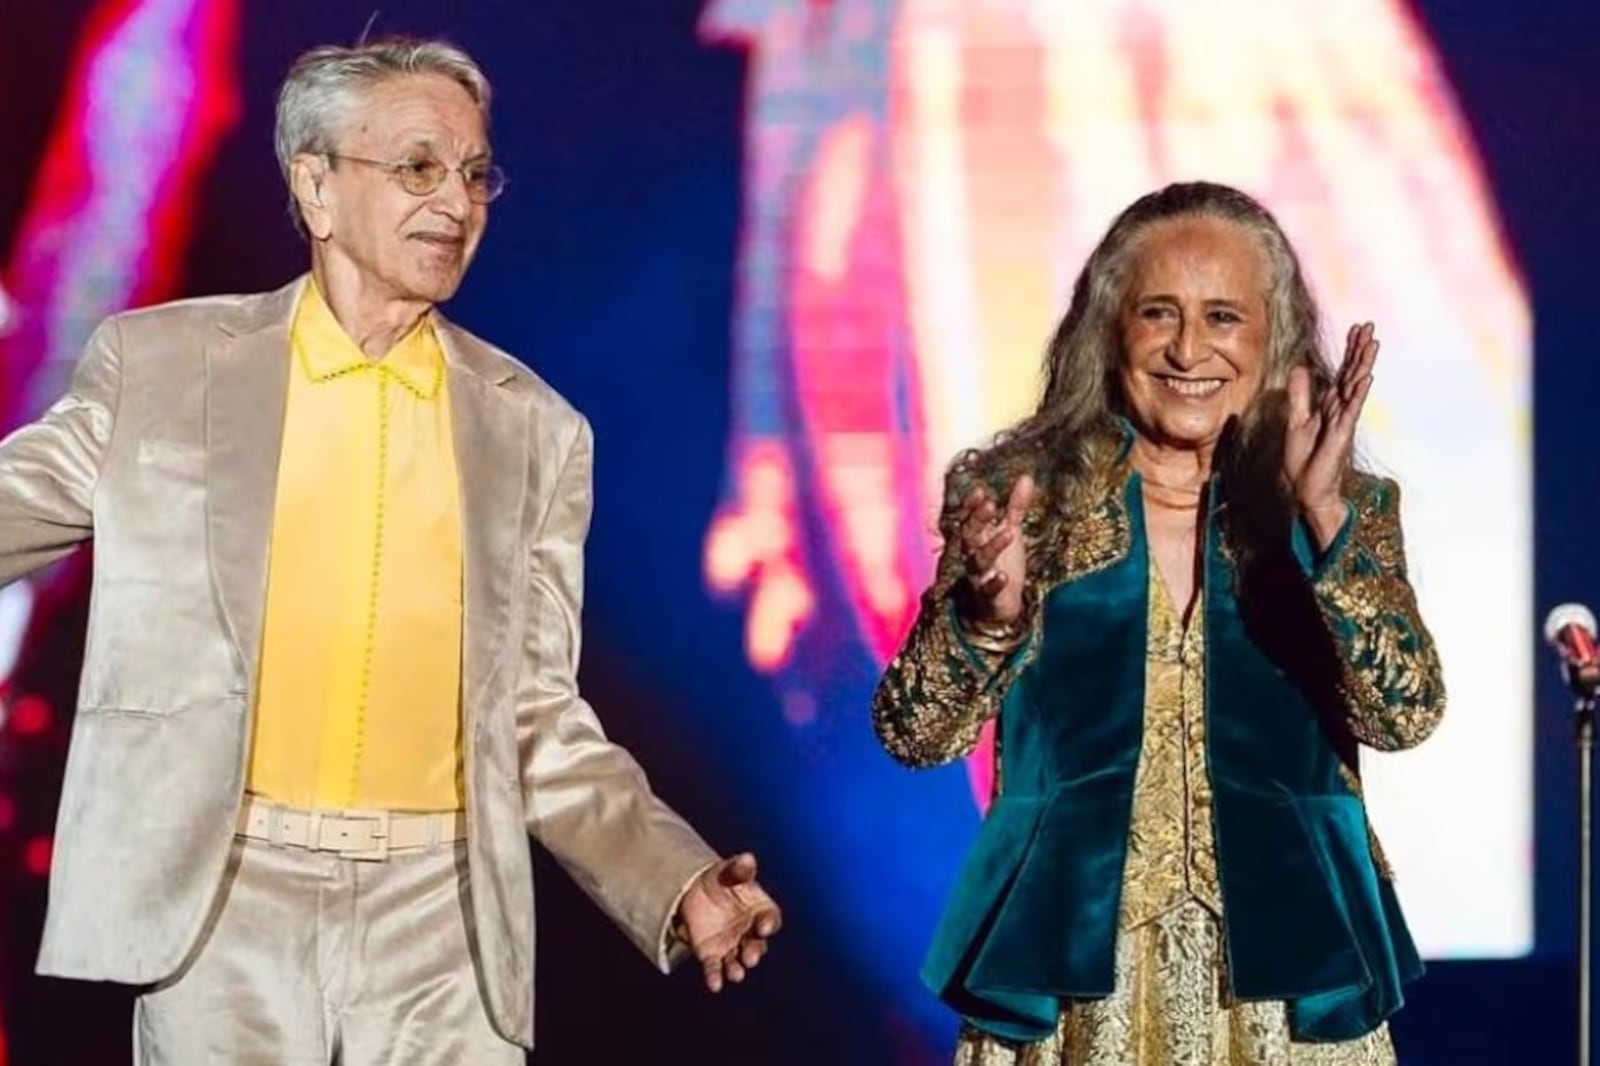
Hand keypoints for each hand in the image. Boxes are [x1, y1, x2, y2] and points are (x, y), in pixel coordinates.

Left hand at [678, 853, 781, 992]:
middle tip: (750, 957)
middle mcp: (750, 933)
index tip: (763, 927)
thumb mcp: (728, 870)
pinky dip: (715, 977)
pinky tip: (714, 985)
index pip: (770, 919)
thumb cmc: (721, 879)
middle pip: (757, 946)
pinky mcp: (712, 955)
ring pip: (737, 961)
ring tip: (736, 974)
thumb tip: (747, 858)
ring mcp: (731, 946)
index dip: (769, 924)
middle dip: (754, 952)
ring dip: (737, 969)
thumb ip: (738, 868)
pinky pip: (715, 968)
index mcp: (760, 911)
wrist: (695, 891)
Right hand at [954, 475, 1034, 625]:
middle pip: (970, 535)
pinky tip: (1003, 577)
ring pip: (979, 560)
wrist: (998, 606)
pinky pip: (988, 590)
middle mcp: (972, 555)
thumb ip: (1015, 507)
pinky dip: (994, 583)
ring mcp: (979, 576)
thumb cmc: (1002, 563)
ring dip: (992, 546)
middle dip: (978, 520)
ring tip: (1010, 533)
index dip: (972, 506)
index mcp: (976, 539)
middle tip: (991, 505)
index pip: (968, 519)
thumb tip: (1027, 477)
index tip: (981, 491)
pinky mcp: (988, 596)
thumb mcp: (1010, 531)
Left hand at [1284, 322, 1376, 548]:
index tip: (1357, 329)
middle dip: (1359, 350)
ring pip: (1354, 387)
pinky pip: (1351, 409)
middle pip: (1351, 374)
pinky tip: (1366, 377)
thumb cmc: (1304, 459)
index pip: (1342, 372)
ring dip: (1363, 365)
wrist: (1307, 488)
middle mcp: (1340, 409)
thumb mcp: (1296, 420)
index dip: (1349, 351)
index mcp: (1329, 405)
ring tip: (1372, 343)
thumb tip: (1301, 368)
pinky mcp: (1342, 433)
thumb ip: (1300, 395)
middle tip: (1369, 326)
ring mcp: (1343, 420)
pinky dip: (1358, 392)